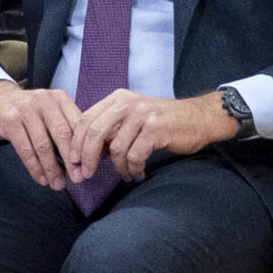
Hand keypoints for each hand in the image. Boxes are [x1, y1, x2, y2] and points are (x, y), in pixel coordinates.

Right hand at [0, 81, 84, 189]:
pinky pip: (25, 149)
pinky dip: (35, 167)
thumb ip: (66, 126)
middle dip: (71, 160)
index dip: (84, 148)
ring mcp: (25, 109)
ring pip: (43, 145)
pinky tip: (41, 178)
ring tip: (57, 184)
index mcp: (59, 98)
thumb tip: (85, 158)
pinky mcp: (9, 121)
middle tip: (77, 179)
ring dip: (52, 168)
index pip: (77, 124)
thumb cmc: (27, 111)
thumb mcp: (49, 110)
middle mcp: (44, 100)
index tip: (87, 167)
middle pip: (62, 134)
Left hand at [68, 90, 239, 182]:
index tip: (73, 160)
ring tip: (126, 173)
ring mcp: (142, 115)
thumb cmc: (162, 122)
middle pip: (94, 132)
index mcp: (117, 98)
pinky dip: (133, 169)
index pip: (86, 119)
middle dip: (87, 157)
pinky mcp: (156, 129)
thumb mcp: (132, 118)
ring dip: (119, 167)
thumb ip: (110, 130)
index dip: (76, 142)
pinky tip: (138, 172)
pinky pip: (134, 156)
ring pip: (116, 148)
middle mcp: (128, 103)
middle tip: (87, 174)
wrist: (198, 118)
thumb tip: (86, 153)